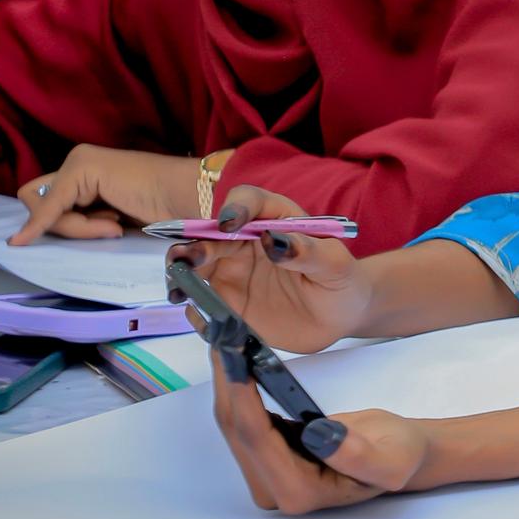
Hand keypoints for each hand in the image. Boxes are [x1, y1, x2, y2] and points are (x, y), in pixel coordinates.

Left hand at [8, 145, 199, 244]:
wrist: (193, 197)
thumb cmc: (166, 213)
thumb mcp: (114, 222)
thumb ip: (84, 222)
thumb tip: (31, 237)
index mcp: (88, 174)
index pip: (48, 205)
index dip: (61, 225)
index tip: (108, 233)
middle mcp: (78, 163)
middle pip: (38, 204)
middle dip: (66, 227)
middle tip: (112, 229)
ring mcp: (78, 162)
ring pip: (44, 208)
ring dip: (78, 229)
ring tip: (118, 225)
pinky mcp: (81, 168)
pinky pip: (50, 208)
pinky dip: (39, 226)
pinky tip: (23, 241)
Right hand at [169, 186, 373, 353]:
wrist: (340, 316)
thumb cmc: (342, 281)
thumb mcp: (335, 265)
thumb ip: (308, 251)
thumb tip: (273, 239)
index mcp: (274, 220)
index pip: (248, 201)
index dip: (235, 207)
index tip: (230, 223)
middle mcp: (245, 242)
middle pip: (210, 234)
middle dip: (193, 243)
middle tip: (186, 260)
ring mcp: (232, 272)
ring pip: (195, 266)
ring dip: (179, 273)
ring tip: (176, 288)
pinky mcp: (227, 302)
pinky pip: (202, 302)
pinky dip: (194, 308)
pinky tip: (197, 315)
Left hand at [211, 356, 432, 514]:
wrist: (397, 453)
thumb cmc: (398, 456)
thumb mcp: (391, 460)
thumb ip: (358, 455)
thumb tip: (316, 434)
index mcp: (299, 493)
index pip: (259, 443)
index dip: (243, 402)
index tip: (235, 363)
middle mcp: (274, 489)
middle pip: (238, 434)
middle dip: (228, 385)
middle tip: (224, 338)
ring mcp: (267, 474)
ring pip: (234, 425)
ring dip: (228, 383)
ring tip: (225, 341)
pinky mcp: (266, 455)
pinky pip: (243, 420)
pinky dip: (238, 390)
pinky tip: (235, 360)